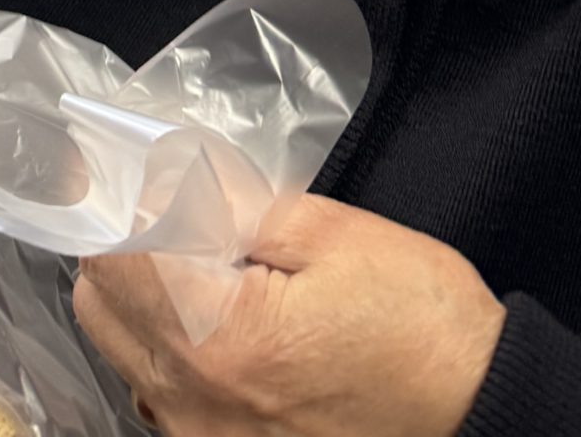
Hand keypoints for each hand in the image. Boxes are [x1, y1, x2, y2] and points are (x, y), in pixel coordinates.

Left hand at [74, 195, 504, 436]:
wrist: (479, 417)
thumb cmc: (418, 322)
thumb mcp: (332, 234)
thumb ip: (234, 206)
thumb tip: (168, 181)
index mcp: (214, 340)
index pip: (111, 255)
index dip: (120, 199)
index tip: (139, 169)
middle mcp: (191, 406)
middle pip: (101, 307)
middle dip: (124, 247)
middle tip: (174, 212)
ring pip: (125, 355)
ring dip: (144, 302)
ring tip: (206, 267)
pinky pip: (163, 397)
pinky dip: (172, 353)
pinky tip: (225, 323)